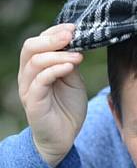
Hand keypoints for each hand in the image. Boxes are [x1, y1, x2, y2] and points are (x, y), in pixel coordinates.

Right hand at [18, 24, 86, 166]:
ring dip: (57, 55)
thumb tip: (75, 44)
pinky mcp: (33, 102)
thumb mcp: (73, 82)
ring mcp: (28, 88)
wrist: (63, 140)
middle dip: (51, 38)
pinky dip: (55, 70)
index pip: (39, 41)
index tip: (74, 28)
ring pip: (34, 61)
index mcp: (36, 68)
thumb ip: (71, 64)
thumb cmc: (67, 110)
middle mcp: (28, 75)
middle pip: (30, 46)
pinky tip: (71, 67)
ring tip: (77, 55)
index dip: (54, 32)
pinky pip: (40, 80)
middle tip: (72, 35)